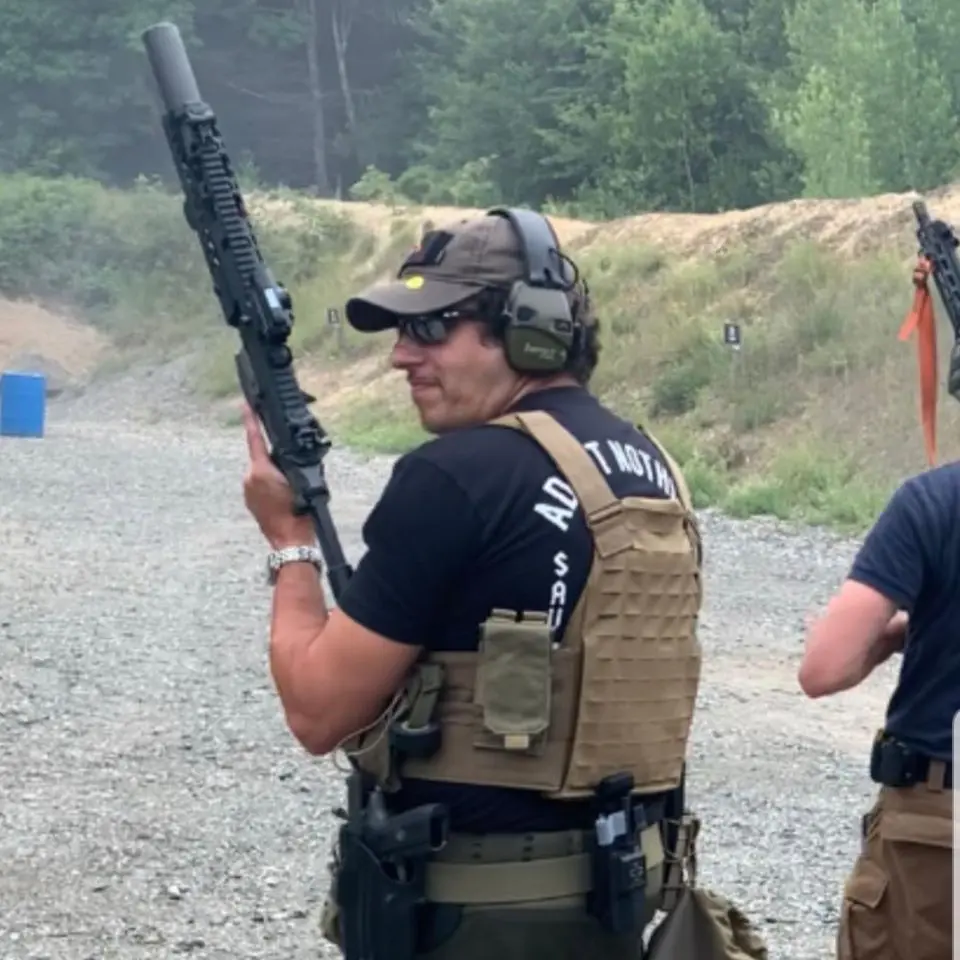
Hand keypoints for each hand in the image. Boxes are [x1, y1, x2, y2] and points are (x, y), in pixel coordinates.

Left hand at [242, 402, 315, 549]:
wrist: (290, 541)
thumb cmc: (300, 512)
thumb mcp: (301, 479)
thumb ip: (289, 462)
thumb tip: (285, 454)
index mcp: (261, 470)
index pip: (255, 438)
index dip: (251, 420)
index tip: (246, 404)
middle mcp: (250, 478)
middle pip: (261, 457)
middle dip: (275, 459)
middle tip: (291, 472)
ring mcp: (248, 491)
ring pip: (262, 472)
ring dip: (274, 475)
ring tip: (291, 490)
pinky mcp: (250, 501)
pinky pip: (260, 485)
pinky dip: (271, 486)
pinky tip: (284, 498)